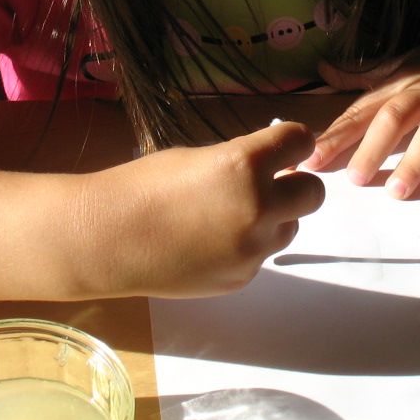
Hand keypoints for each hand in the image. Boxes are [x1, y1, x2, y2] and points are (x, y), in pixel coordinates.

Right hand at [92, 120, 323, 296]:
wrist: (105, 240)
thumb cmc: (142, 186)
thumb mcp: (196, 157)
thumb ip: (240, 162)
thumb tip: (271, 168)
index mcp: (244, 165)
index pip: (300, 141)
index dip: (294, 142)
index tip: (285, 146)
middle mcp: (258, 207)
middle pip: (314, 193)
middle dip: (296, 184)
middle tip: (272, 182)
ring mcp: (253, 249)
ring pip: (290, 227)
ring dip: (274, 217)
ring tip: (231, 215)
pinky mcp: (242, 277)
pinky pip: (262, 255)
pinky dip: (248, 245)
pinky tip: (212, 242)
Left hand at [306, 46, 419, 215]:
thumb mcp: (407, 63)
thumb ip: (365, 76)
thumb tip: (322, 71)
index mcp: (405, 83)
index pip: (365, 109)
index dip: (337, 135)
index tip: (309, 160)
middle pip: (398, 116)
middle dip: (374, 146)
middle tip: (354, 179)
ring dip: (417, 161)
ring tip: (397, 192)